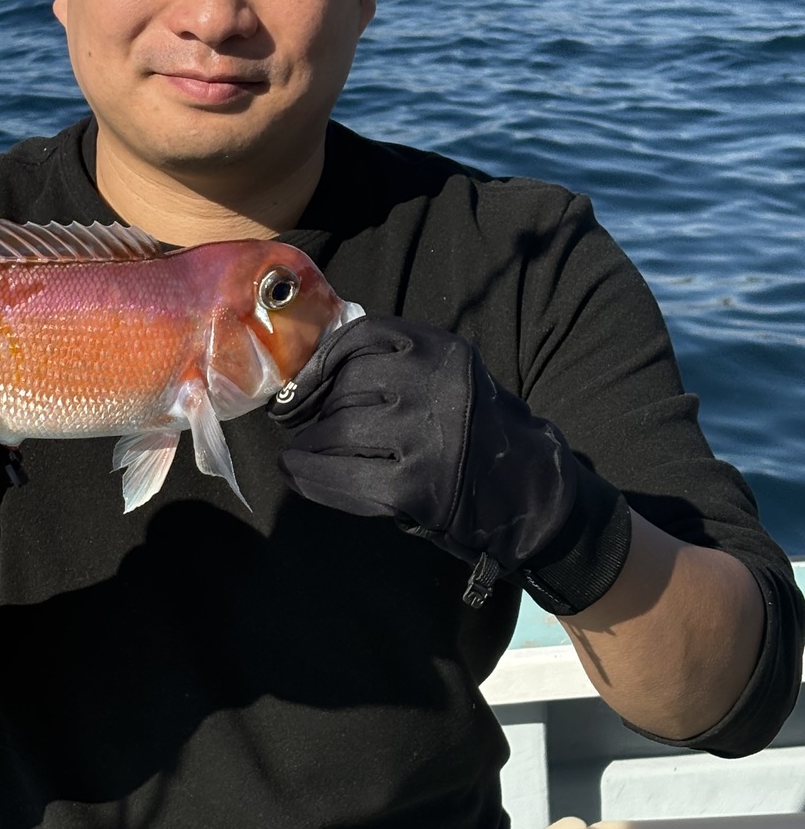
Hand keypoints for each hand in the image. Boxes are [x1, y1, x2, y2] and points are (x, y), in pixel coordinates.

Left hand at [268, 315, 630, 613]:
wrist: (531, 493)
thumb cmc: (476, 432)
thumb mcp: (448, 378)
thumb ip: (396, 365)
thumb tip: (311, 375)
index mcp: (443, 350)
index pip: (361, 335)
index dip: (319, 360)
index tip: (300, 381)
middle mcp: (435, 385)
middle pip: (344, 385)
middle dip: (314, 407)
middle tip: (301, 423)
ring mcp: (424, 436)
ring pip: (337, 430)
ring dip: (309, 444)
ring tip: (302, 451)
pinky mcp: (413, 486)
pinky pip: (340, 478)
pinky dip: (309, 476)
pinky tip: (297, 473)